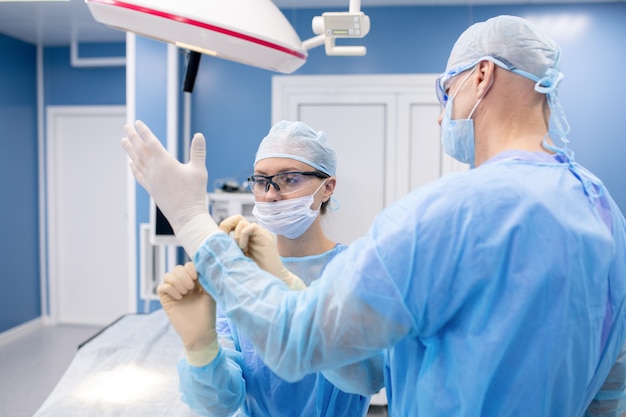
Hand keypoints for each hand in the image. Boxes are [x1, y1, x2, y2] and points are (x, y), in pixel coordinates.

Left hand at [121, 120, 217, 255]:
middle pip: (140, 149)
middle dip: (133, 137)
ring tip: (123, 141)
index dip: (144, 131)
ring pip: (136, 161)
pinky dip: (133, 167)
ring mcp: (150, 180)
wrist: (186, 216)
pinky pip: (138, 175)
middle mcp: (154, 170)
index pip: (151, 142)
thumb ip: (198, 151)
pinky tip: (130, 163)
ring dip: (129, 150)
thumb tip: (199, 135)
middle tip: (126, 127)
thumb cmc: (194, 193)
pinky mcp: (150, 189)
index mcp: (165, 162)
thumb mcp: (199, 170)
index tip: (138, 123)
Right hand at [158, 262, 217, 365]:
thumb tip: (203, 263)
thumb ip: (205, 278)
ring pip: (168, 275)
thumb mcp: (209, 292)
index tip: (196, 277)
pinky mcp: (166, 300)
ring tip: (185, 294)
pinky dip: (169, 289)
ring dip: (177, 282)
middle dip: (183, 276)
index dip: (190, 268)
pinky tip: (178, 298)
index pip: (188, 266)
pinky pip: (161, 287)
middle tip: (190, 288)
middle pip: (177, 268)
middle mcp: (184, 284)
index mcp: (195, 281)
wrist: (200, 332)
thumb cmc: (207, 314)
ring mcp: (174, 292)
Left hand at [219, 215, 305, 289]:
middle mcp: (252, 234)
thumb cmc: (253, 274)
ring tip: (239, 249)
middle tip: (225, 240)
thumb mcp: (235, 260)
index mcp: (245, 238)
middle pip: (237, 218)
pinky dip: (243, 235)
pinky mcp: (265, 237)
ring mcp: (259, 234)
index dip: (223, 228)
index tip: (219, 241)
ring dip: (236, 235)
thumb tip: (211, 247)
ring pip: (242, 222)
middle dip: (227, 226)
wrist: (270, 280)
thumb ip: (228, 251)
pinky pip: (251, 226)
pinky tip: (244, 248)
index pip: (232, 223)